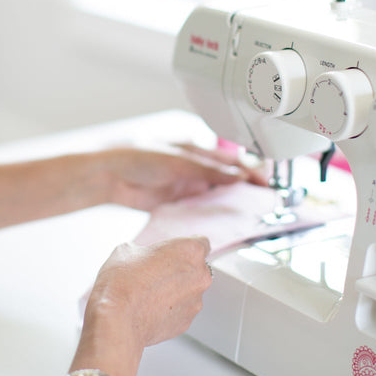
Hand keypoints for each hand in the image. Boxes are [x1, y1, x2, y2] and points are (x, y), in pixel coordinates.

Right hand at [85, 237, 212, 351]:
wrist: (118, 320)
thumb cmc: (123, 283)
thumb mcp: (127, 250)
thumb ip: (144, 250)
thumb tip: (141, 257)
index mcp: (190, 251)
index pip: (201, 244)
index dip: (184, 248)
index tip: (174, 252)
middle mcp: (199, 276)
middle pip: (196, 269)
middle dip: (179, 270)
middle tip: (155, 273)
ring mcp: (195, 302)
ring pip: (189, 292)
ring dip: (175, 291)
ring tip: (149, 294)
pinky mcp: (186, 322)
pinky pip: (181, 311)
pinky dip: (170, 310)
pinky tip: (150, 309)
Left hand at [98, 144, 266, 210]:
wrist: (109, 176)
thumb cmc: (138, 156)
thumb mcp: (178, 162)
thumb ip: (208, 171)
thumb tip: (238, 175)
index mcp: (197, 151)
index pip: (232, 161)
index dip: (251, 171)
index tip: (267, 183)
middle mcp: (195, 169)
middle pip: (228, 181)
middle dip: (246, 191)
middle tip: (264, 204)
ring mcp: (186, 187)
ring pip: (216, 197)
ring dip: (231, 206)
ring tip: (249, 216)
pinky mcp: (176, 204)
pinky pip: (199, 212)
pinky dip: (211, 217)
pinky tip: (221, 225)